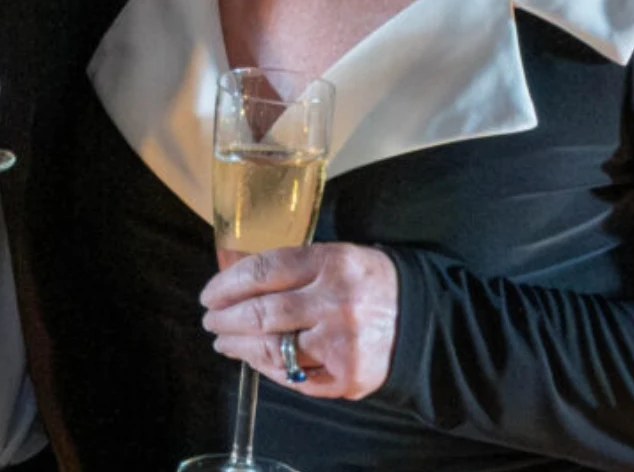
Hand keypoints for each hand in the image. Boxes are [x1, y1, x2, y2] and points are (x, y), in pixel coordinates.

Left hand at [198, 243, 398, 400]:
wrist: (424, 320)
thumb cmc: (370, 284)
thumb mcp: (339, 257)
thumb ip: (294, 266)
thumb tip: (235, 279)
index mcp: (333, 263)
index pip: (264, 270)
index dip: (227, 284)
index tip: (210, 294)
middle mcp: (336, 302)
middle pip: (261, 312)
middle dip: (226, 319)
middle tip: (210, 321)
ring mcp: (342, 343)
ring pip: (272, 349)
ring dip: (239, 347)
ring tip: (225, 343)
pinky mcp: (348, 376)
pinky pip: (294, 377)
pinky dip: (270, 370)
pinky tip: (258, 361)